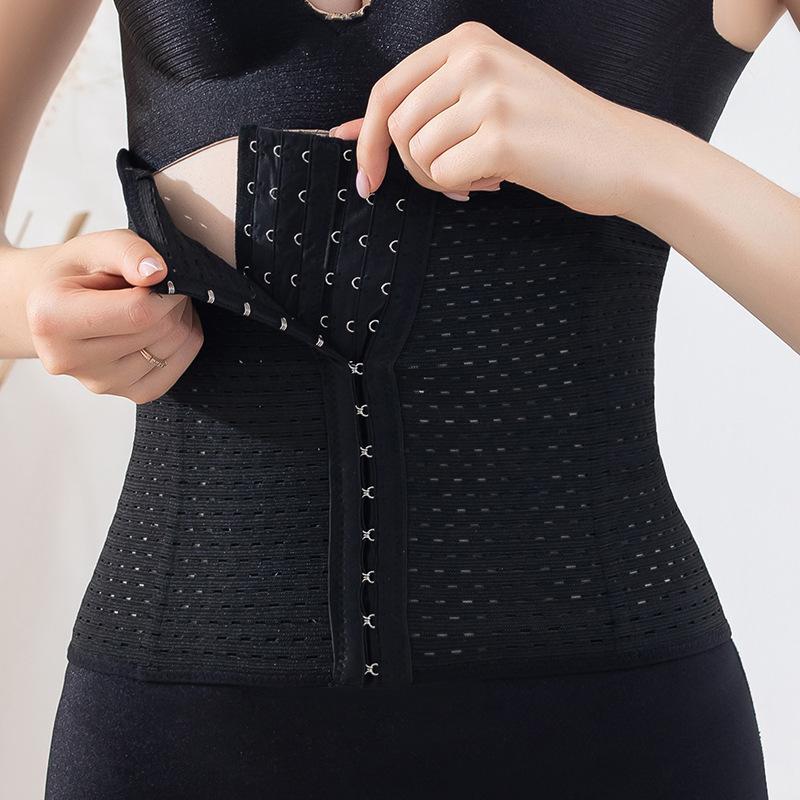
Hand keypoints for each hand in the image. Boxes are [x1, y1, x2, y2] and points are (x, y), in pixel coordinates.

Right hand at [25, 228, 203, 403]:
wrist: (64, 306)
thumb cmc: (80, 273)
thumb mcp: (97, 246)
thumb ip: (127, 252)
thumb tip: (157, 273)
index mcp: (52, 318)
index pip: (138, 313)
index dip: (166, 292)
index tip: (165, 277)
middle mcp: (69, 360)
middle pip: (158, 331)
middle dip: (173, 303)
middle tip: (163, 287)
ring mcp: (100, 383)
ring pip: (171, 349)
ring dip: (180, 321)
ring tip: (159, 303)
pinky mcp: (129, 395)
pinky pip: (177, 370)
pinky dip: (184, 344)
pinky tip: (166, 326)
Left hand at [330, 20, 645, 215]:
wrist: (621, 153)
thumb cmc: (551, 131)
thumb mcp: (487, 95)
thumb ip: (424, 105)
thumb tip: (347, 132)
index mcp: (467, 39)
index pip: (386, 90)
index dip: (365, 140)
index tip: (367, 176)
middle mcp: (474, 56)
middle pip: (396, 127)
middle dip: (414, 166)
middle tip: (453, 176)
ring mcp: (489, 93)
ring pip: (417, 154)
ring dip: (441, 179)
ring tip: (483, 173)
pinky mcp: (501, 136)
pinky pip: (444, 176)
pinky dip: (464, 189)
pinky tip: (497, 179)